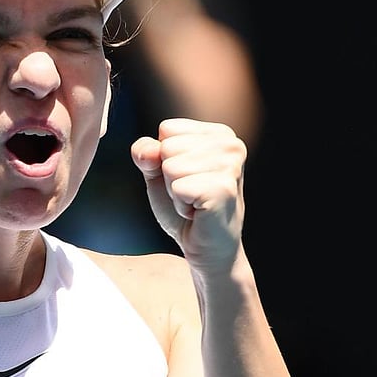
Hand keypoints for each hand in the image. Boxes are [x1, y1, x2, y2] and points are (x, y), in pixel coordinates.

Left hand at [131, 118, 246, 273]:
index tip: (186, 177)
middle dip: (170, 176)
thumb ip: (146, 152)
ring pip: (171, 167)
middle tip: (190, 193)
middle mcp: (231, 144)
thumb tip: (149, 150)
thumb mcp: (158, 172)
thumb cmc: (186, 208)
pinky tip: (198, 212)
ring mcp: (231, 166)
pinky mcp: (224, 189)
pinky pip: (178, 187)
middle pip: (167, 147)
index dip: (165, 158)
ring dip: (176, 192)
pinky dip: (181, 205)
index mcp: (218, 134)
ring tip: (195, 203)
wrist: (206, 248)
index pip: (167, 129)